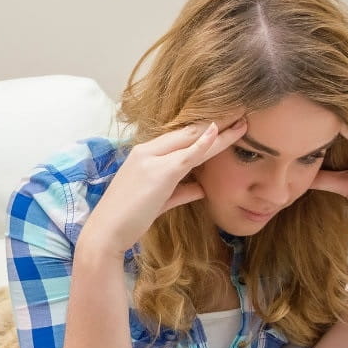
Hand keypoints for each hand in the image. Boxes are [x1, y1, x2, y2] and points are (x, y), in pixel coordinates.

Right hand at [80, 119, 247, 256]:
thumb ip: (180, 192)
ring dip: (220, 131)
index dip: (203, 130)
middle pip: (187, 132)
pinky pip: (187, 155)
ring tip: (242, 122)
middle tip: (240, 116)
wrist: (106, 232)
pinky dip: (205, 142)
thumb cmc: (127, 220)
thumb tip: (200, 188)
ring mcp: (152, 160)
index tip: (226, 125)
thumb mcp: (158, 202)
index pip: (179, 137)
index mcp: (144, 155)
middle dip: (216, 124)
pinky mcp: (159, 173)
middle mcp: (147, 151)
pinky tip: (219, 132)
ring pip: (192, 140)